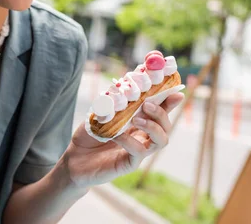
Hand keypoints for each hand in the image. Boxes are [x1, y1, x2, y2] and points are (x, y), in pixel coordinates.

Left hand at [61, 93, 183, 188]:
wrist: (74, 157)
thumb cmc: (90, 134)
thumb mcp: (102, 113)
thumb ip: (116, 102)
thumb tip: (126, 86)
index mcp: (139, 122)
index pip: (160, 111)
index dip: (170, 102)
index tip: (176, 92)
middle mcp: (142, 137)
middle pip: (166, 126)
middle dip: (161, 113)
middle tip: (147, 104)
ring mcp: (138, 151)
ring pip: (161, 141)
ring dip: (153, 127)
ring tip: (137, 119)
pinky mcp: (129, 164)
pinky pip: (139, 152)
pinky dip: (130, 141)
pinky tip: (117, 135)